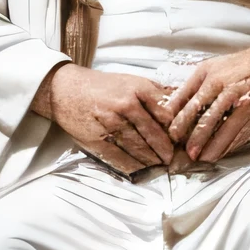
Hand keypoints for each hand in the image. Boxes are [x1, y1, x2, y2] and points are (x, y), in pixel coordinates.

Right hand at [37, 64, 177, 174]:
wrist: (67, 90)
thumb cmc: (103, 87)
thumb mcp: (132, 81)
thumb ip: (156, 92)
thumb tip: (183, 103)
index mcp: (138, 88)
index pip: (166, 114)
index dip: (176, 130)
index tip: (182, 140)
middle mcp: (126, 105)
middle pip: (154, 135)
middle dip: (166, 150)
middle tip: (174, 159)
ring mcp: (111, 124)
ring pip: (140, 149)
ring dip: (152, 161)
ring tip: (161, 165)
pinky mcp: (98, 140)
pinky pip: (121, 158)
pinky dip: (133, 166)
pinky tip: (141, 169)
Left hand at [163, 35, 249, 163]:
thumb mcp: (223, 63)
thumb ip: (204, 81)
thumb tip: (183, 100)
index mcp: (208, 70)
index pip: (181, 96)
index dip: (172, 116)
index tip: (165, 130)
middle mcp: (218, 82)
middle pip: (192, 113)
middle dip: (181, 134)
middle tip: (174, 149)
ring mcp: (234, 96)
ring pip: (210, 125)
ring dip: (200, 144)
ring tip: (195, 157)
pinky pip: (232, 132)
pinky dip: (222, 146)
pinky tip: (216, 154)